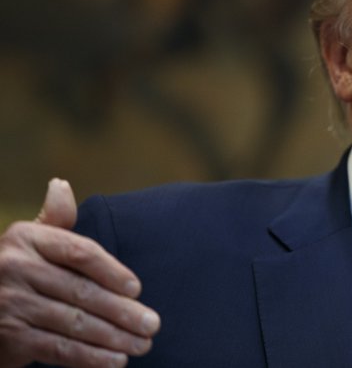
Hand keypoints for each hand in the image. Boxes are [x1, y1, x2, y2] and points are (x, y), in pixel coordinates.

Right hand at [0, 179, 160, 367]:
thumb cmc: (18, 269)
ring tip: (142, 344)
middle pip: (82, 292)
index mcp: (28, 239)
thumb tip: (61, 186)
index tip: (137, 288)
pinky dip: (89, 358)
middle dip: (123, 312)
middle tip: (153, 324)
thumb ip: (55, 218)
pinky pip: (58, 349)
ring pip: (74, 323)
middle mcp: (15, 268)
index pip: (79, 252)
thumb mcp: (31, 240)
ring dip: (113, 337)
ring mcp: (10, 305)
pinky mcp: (10, 338)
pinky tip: (115, 361)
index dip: (112, 270)